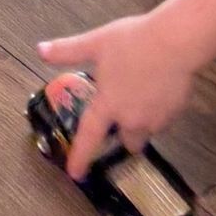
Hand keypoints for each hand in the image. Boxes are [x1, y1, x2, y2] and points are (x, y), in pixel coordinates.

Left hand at [36, 14, 201, 180]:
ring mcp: (155, 120)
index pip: (90, 137)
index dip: (81, 157)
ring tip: (145, 91)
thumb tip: (40, 50)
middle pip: (127, 141)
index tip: (74, 174)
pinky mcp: (175, 114)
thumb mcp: (97, 42)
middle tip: (125, 110)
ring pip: (146, 130)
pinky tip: (161, 87)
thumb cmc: (133, 40)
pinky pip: (164, 120)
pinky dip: (160, 110)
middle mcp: (130, 119)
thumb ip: (69, 50)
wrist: (175, 41)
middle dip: (125, 133)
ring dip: (143, 121)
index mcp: (108, 104)